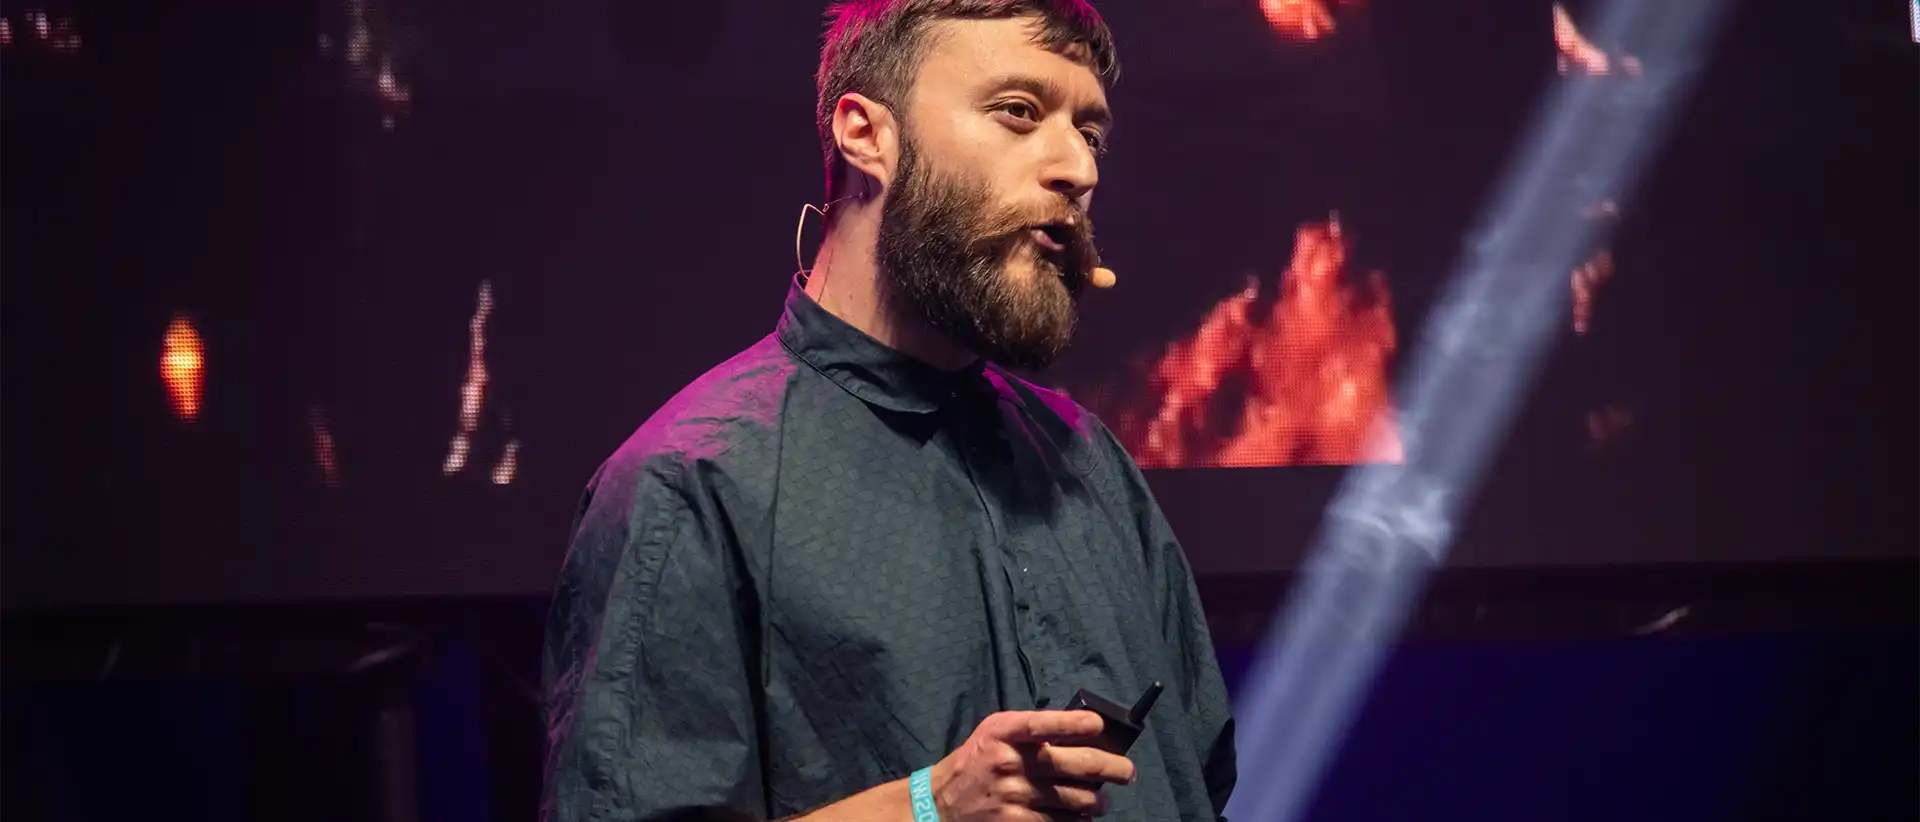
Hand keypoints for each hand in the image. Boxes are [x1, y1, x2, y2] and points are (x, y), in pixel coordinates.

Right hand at [929, 710, 1136, 820]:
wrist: (941, 804)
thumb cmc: (977, 761)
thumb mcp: (996, 733)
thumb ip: (1031, 730)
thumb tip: (1082, 733)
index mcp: (1004, 732)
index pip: (1043, 724)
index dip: (1074, 724)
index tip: (1099, 726)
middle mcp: (1010, 762)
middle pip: (1077, 765)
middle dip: (1113, 769)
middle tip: (1127, 772)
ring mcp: (1015, 796)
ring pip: (1078, 799)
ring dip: (1099, 801)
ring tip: (1102, 800)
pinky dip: (1079, 820)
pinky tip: (1082, 816)